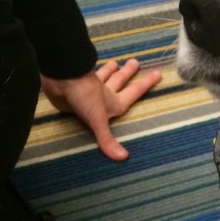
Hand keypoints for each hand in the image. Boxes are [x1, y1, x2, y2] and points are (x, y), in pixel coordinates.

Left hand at [41, 58, 161, 160]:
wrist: (62, 80)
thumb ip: (108, 138)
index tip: (158, 73)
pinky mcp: (76, 87)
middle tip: (135, 62)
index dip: (147, 83)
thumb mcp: (98, 119)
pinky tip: (90, 70)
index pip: (135, 91)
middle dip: (128, 72)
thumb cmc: (83, 96)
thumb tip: (123, 157)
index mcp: (114, 101)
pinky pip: (87, 78)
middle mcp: (105, 93)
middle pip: (120, 80)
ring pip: (104, 76)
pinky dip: (90, 73)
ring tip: (114, 64)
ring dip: (110, 70)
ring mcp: (90, 88)